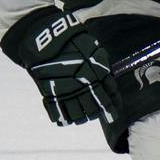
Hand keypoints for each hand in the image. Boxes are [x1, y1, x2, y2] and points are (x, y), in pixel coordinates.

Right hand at [0, 6, 120, 126]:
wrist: (46, 38)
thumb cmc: (75, 43)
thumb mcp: (96, 53)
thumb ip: (104, 71)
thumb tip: (112, 89)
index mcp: (96, 76)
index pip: (106, 99)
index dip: (110, 110)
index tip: (113, 117)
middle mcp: (82, 86)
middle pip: (92, 109)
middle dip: (96, 113)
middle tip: (97, 114)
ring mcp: (65, 90)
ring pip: (76, 113)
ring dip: (81, 117)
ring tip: (83, 118)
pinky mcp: (49, 91)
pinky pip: (56, 110)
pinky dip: (62, 118)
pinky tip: (65, 121)